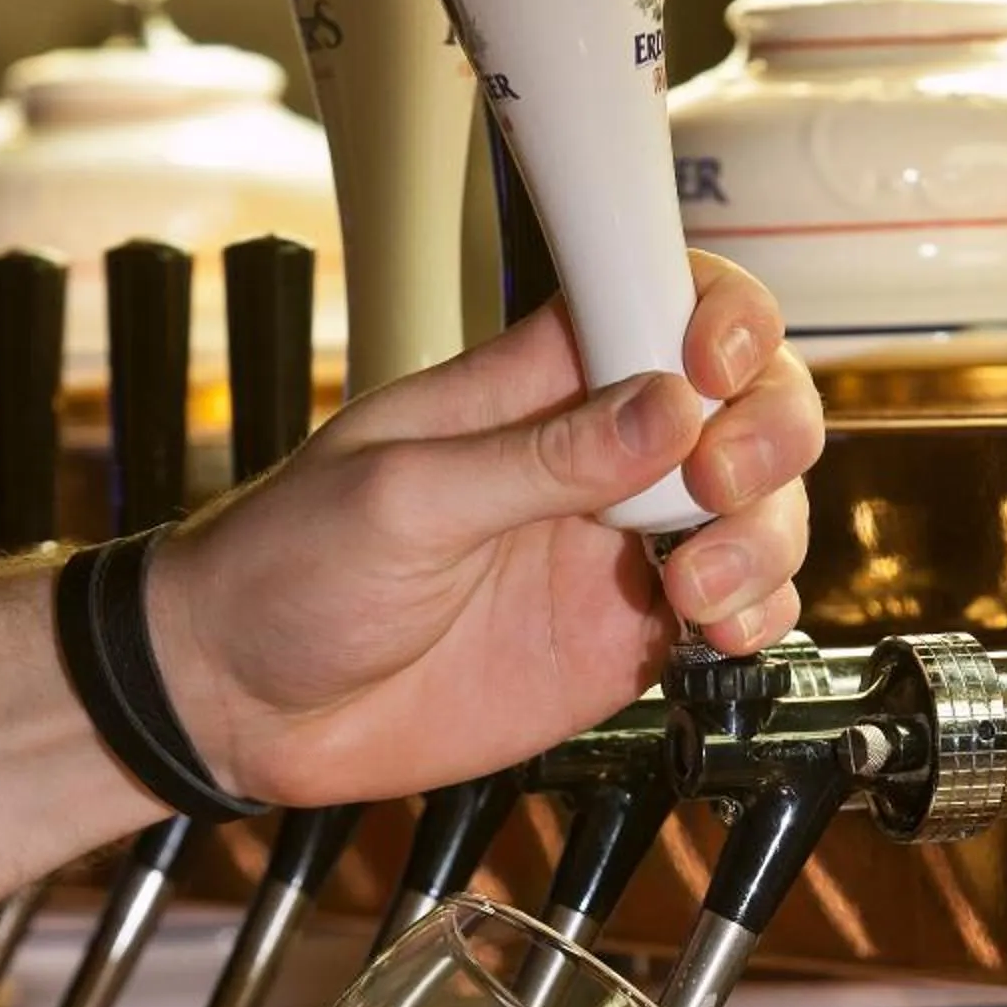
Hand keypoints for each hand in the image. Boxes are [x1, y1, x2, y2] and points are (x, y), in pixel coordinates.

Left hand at [149, 255, 823, 805]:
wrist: (239, 706)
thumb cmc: (284, 572)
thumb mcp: (399, 499)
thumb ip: (535, 459)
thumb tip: (664, 410)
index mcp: (532, 382)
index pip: (661, 301)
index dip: (717, 318)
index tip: (710, 366)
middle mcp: (592, 454)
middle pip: (743, 401)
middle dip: (767, 431)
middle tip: (716, 488)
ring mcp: (614, 547)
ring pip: (755, 509)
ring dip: (764, 538)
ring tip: (696, 591)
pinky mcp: (621, 637)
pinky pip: (732, 610)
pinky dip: (756, 616)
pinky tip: (718, 634)